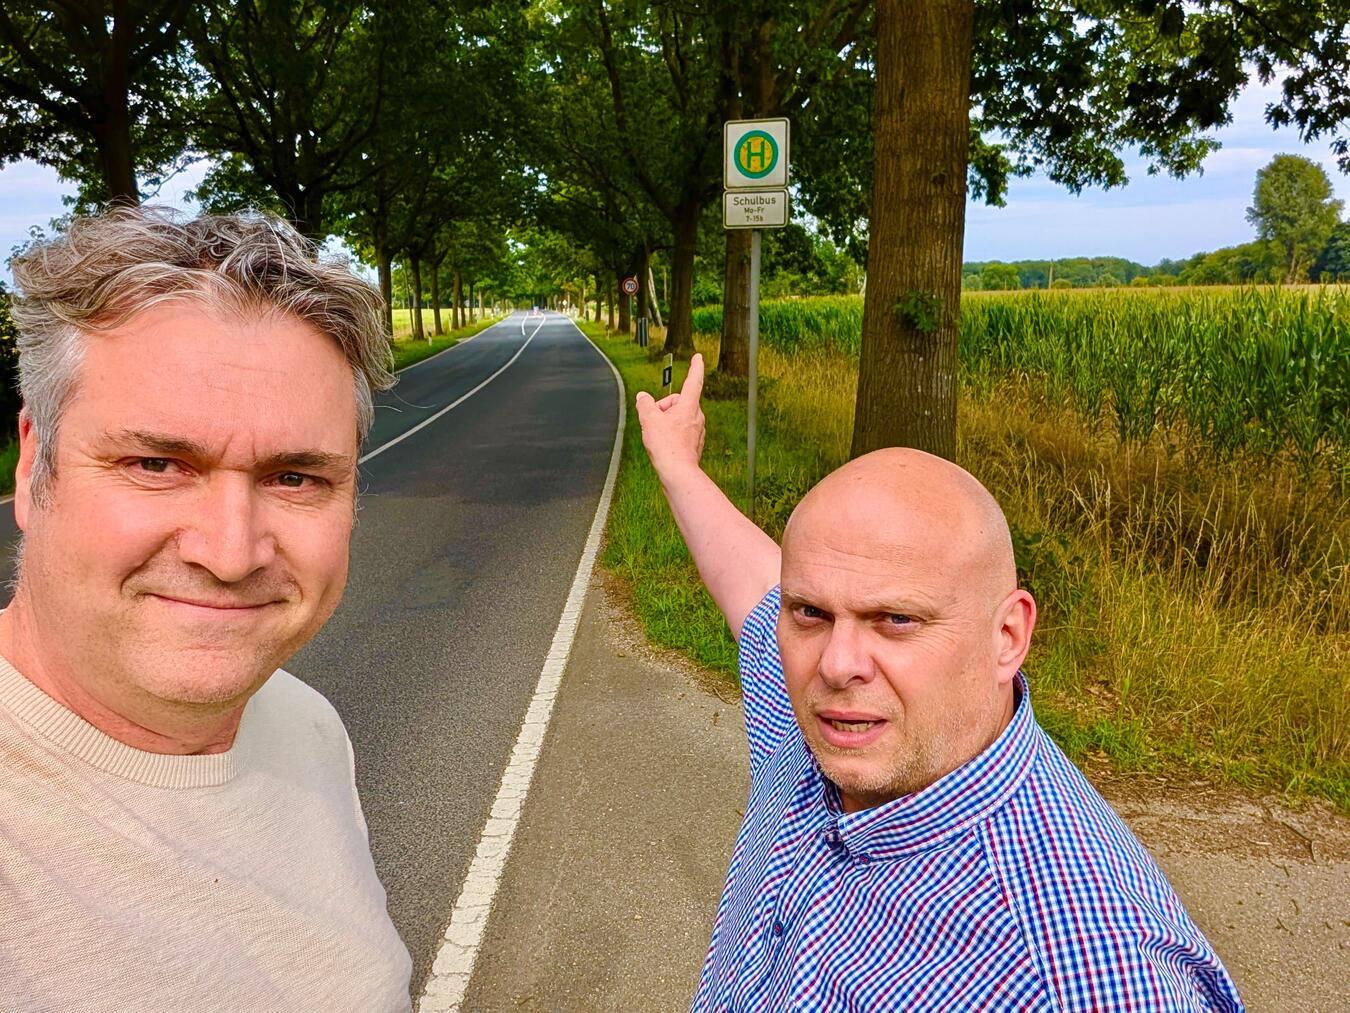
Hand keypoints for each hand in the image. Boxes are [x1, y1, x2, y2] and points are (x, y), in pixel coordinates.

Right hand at [635, 352, 705, 479]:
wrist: (678, 473)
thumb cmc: (667, 447)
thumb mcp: (649, 420)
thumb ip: (644, 404)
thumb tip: (642, 397)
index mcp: (689, 406)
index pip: (693, 381)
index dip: (695, 367)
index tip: (698, 358)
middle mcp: (697, 416)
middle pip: (678, 402)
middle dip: (664, 408)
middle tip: (653, 421)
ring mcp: (697, 431)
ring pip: (678, 418)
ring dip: (666, 422)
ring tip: (657, 436)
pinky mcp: (694, 443)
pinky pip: (680, 431)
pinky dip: (670, 434)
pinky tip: (663, 445)